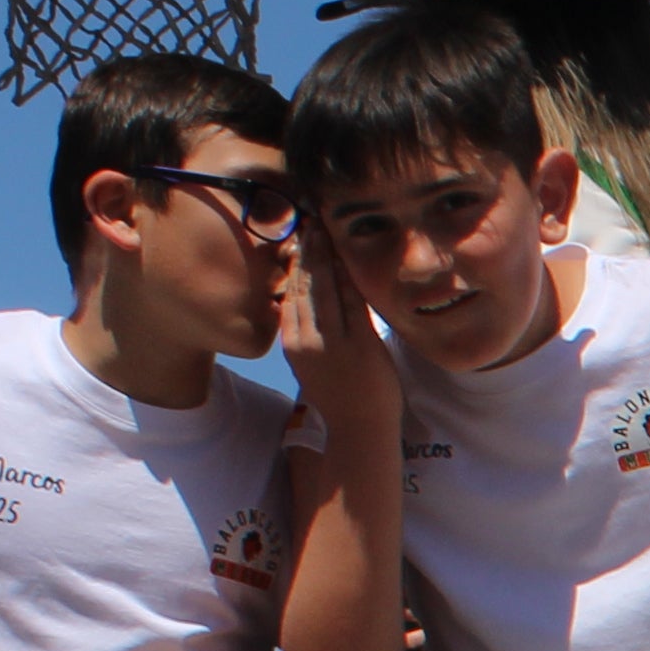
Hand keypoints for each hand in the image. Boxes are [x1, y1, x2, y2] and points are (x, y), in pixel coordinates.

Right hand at [281, 240, 398, 426]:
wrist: (359, 428)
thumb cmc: (340, 396)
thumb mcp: (311, 363)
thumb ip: (307, 333)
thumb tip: (306, 305)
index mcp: (292, 343)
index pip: (290, 294)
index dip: (294, 264)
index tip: (298, 239)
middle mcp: (306, 340)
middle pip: (303, 286)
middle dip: (307, 251)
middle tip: (310, 222)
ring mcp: (332, 343)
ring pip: (324, 290)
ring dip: (324, 257)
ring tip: (324, 230)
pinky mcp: (360, 346)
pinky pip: (353, 303)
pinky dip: (349, 278)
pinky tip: (347, 257)